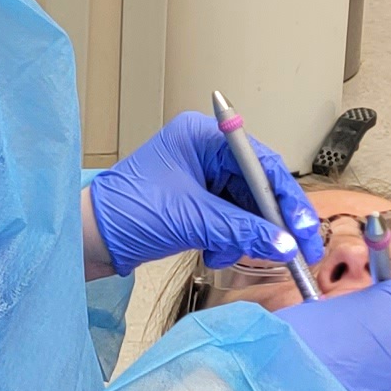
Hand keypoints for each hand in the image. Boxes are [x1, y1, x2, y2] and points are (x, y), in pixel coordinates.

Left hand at [86, 109, 309, 273]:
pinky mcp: (193, 203)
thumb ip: (242, 230)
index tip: (305, 230)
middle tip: (296, 253)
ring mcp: (198, 177)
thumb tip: (285, 244)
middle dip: (268, 223)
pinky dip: (227, 240)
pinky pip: (229, 221)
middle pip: (257, 187)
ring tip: (222, 251)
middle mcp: (203, 151)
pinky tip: (209, 250)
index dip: (287, 199)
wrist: (86, 240)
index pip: (261, 164)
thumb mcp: (192, 220)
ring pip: (245, 209)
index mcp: (201, 137)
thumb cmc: (127, 214)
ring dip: (242, 235)